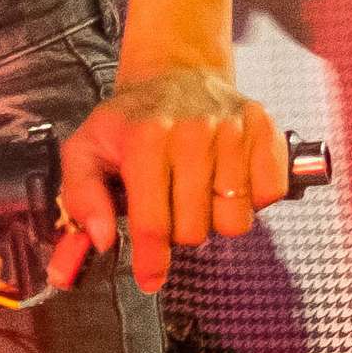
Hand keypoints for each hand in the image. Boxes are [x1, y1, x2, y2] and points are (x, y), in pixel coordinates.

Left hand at [52, 62, 288, 293]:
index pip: (153, 221)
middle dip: (178, 230)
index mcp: (145, 139)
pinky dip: (251, 198)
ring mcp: (233, 130)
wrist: (177, 72)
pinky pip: (269, 196)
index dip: (151, 260)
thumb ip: (81, 197)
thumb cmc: (130, 121)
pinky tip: (228, 178)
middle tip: (170, 204)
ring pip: (234, 222)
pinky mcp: (265, 131)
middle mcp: (192, 132)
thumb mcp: (86, 149)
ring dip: (215, 217)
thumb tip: (99, 240)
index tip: (150, 280)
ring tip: (199, 191)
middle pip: (195, 230)